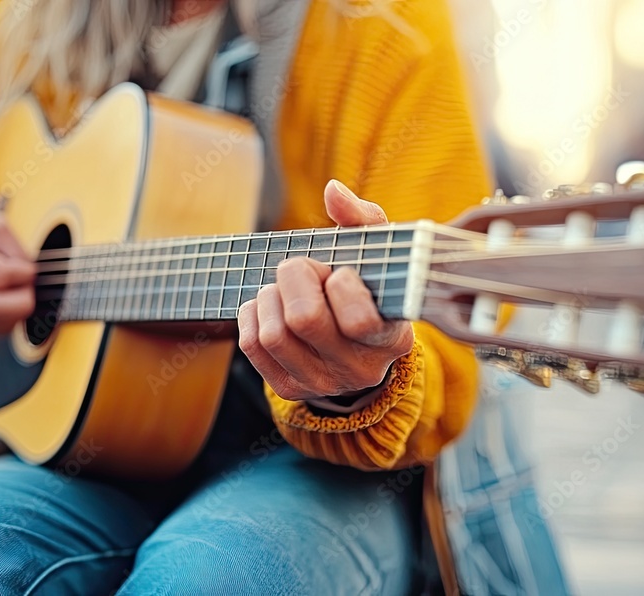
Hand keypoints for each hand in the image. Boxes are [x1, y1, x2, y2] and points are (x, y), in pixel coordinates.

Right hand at [0, 187, 35, 334]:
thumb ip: (13, 246)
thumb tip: (28, 275)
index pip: (0, 277)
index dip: (25, 274)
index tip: (29, 269)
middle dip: (22, 303)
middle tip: (29, 289)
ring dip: (13, 315)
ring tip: (16, 294)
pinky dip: (0, 321)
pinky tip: (2, 303)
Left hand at [238, 180, 414, 402]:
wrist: (356, 346)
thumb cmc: (368, 288)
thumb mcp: (378, 254)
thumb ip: (363, 219)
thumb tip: (333, 191)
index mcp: (391, 338)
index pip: (360, 319)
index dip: (340, 284)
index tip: (341, 272)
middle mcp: (361, 369)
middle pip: (305, 319)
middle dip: (295, 278)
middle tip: (302, 269)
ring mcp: (324, 383)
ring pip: (274, 334)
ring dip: (270, 296)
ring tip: (284, 288)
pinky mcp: (290, 388)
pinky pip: (252, 345)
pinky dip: (251, 314)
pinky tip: (269, 306)